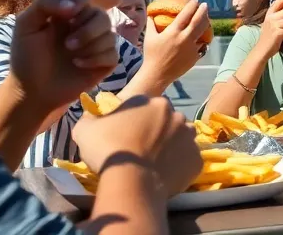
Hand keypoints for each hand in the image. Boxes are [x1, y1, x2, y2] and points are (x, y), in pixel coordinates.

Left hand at [9, 0, 118, 114]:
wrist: (30, 91)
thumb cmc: (26, 58)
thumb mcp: (26, 25)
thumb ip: (45, 4)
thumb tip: (74, 6)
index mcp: (68, 14)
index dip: (81, 1)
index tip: (69, 13)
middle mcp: (85, 27)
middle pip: (102, 15)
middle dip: (87, 30)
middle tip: (68, 44)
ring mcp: (96, 45)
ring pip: (110, 34)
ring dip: (91, 45)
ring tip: (72, 56)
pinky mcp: (102, 64)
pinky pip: (113, 54)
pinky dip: (96, 59)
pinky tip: (79, 65)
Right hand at [73, 94, 201, 195]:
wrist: (130, 181)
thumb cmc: (108, 150)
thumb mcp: (86, 129)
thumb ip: (90, 118)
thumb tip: (91, 118)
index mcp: (151, 101)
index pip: (144, 107)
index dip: (134, 122)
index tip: (126, 136)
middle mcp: (176, 114)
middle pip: (165, 121)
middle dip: (155, 132)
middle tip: (141, 151)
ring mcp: (189, 137)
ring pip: (180, 139)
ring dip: (171, 147)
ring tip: (155, 163)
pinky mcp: (196, 159)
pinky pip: (188, 161)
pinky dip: (179, 167)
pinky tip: (164, 175)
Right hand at [141, 0, 210, 86]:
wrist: (157, 75)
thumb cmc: (151, 55)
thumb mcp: (149, 37)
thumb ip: (151, 24)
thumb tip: (151, 14)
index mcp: (173, 32)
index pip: (185, 15)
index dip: (191, 6)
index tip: (195, 0)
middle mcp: (184, 38)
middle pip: (198, 21)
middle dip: (203, 11)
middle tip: (205, 5)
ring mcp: (191, 48)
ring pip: (202, 33)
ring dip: (205, 24)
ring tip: (206, 19)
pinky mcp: (195, 57)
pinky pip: (202, 46)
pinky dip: (203, 40)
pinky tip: (203, 37)